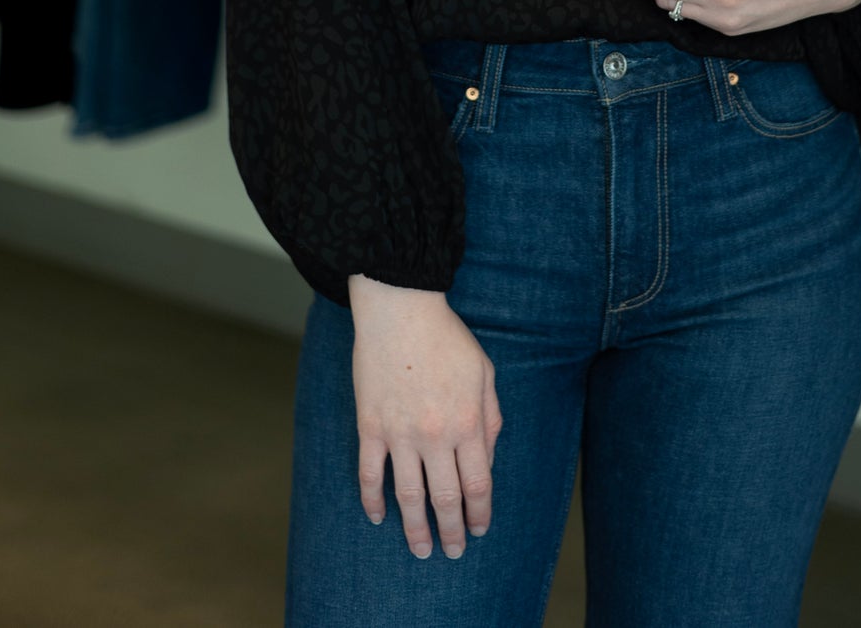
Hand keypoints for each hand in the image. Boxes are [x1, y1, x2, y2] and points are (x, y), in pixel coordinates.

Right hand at [348, 276, 502, 560]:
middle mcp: (436, 435)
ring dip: (415, 529)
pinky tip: (377, 518)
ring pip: (408, 496)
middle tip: (453, 552)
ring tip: (420, 551)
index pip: (478, 484)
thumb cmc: (447, 337)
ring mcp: (400, 433)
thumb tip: (488, 456)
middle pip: (445, 498)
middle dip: (451, 531)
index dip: (480, 512)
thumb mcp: (484, 372)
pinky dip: (373, 501)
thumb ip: (490, 416)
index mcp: (468, 422)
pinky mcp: (370, 426)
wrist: (400, 309)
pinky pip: (370, 474)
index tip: (480, 528)